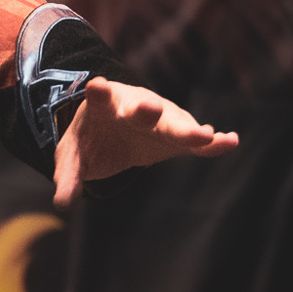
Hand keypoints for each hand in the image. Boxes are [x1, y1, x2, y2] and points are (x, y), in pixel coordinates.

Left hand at [51, 77, 237, 206]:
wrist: (114, 127)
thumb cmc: (91, 139)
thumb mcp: (74, 157)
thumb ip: (68, 177)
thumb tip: (62, 204)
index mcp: (103, 106)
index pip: (100, 97)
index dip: (99, 93)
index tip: (98, 87)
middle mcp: (134, 107)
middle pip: (141, 109)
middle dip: (146, 111)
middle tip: (150, 110)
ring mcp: (160, 119)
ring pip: (174, 123)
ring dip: (186, 129)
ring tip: (203, 136)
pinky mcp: (178, 135)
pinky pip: (197, 141)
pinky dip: (212, 142)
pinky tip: (230, 142)